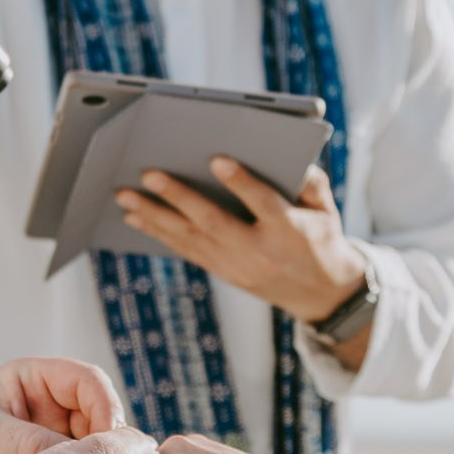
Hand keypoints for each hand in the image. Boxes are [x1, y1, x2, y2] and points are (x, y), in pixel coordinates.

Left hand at [116, 161, 366, 325]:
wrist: (319, 293)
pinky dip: (158, 233)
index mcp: (290, 230)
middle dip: (179, 198)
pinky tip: (135, 217)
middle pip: (214, 222)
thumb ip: (311, 183)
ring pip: (190, 239)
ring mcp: (237, 265)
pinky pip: (186, 250)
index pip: (264, 204)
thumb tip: (291, 159)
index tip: (217, 159)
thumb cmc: (320, 237)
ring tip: (125, 196)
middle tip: (149, 174)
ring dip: (154, 216)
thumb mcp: (327, 209)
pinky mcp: (222, 271)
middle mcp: (259, 250)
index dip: (241, 183)